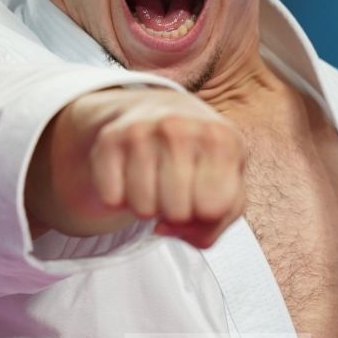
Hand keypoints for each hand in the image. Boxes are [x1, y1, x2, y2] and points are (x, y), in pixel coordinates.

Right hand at [26, 87, 246, 248]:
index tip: (204, 191)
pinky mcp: (110, 139)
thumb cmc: (200, 155)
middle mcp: (181, 128)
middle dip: (177, 211)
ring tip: (156, 180)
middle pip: (177, 213)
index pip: (211, 210)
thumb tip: (163, 228)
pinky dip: (120, 198)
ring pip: (143, 210)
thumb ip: (215, 223)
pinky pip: (112, 200)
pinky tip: (132, 176)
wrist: (159, 110)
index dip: (206, 212)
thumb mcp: (227, 185)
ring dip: (149, 206)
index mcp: (221, 138)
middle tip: (177, 187)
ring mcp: (142, 131)